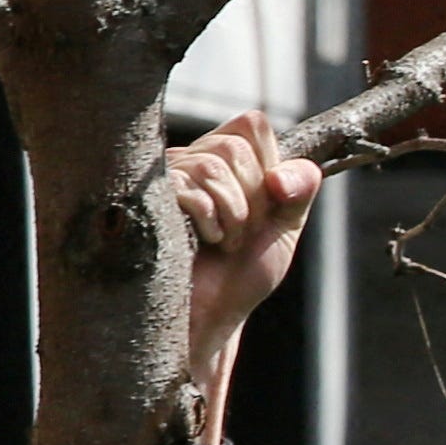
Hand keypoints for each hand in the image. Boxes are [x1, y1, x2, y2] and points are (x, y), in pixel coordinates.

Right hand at [167, 111, 322, 444]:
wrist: (208, 320)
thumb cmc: (239, 279)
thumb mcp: (283, 232)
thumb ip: (298, 193)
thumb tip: (284, 174)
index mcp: (227, 161)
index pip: (253, 124)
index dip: (269, 164)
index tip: (267, 205)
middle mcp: (193, 161)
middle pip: (235, 145)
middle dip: (252, 198)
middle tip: (240, 235)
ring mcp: (166, 179)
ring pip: (213, 164)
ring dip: (233, 214)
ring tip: (223, 244)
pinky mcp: (147, 200)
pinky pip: (189, 188)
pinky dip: (210, 220)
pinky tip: (204, 243)